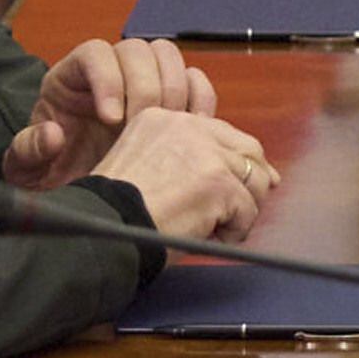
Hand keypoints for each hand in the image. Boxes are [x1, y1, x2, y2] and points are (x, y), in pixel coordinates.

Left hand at [2, 36, 220, 186]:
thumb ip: (29, 151)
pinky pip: (194, 81)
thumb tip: (53, 135)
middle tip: (146, 126)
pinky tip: (194, 130)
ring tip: (170, 129)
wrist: (82, 194)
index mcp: (70, 78)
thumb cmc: (51, 175)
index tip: (112, 119)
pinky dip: (200, 100)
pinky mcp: (171, 100)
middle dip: (145, 87)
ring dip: (175, 90)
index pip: (94, 53)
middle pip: (137, 49)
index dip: (107, 78)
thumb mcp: (28, 170)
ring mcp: (143, 82)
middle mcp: (109, 71)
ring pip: (168, 57)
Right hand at [86, 105, 281, 242]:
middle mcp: (186, 126)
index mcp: (163, 119)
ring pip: (254, 178)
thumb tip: (252, 171)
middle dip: (253, 179)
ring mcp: (206, 153)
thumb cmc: (118, 214)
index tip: (240, 184)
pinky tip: (215, 238)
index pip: (219, 133)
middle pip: (247, 147)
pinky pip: (248, 209)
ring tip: (220, 229)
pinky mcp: (218, 182)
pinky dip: (237, 230)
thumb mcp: (146, 168)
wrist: (104, 230)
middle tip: (245, 207)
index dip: (235, 162)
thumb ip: (188, 161)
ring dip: (244, 208)